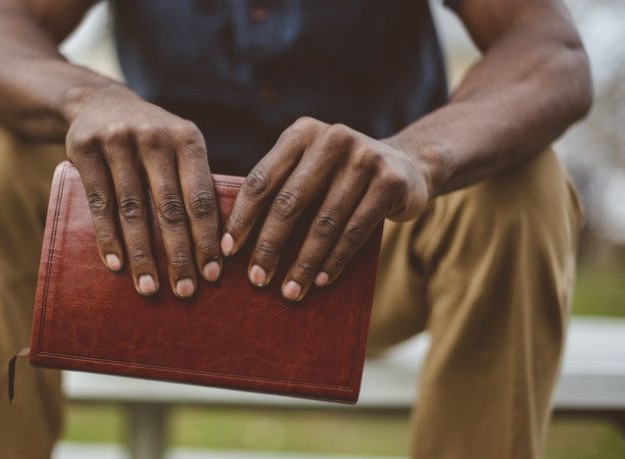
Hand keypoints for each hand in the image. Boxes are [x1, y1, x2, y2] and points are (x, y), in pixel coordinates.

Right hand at [65, 86, 220, 297]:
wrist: (98, 101)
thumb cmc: (150, 140)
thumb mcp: (178, 146)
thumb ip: (194, 182)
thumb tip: (222, 246)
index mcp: (187, 138)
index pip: (201, 197)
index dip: (208, 239)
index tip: (213, 275)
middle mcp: (155, 135)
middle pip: (170, 207)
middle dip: (180, 255)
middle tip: (185, 292)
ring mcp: (118, 139)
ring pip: (133, 209)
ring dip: (142, 255)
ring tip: (149, 288)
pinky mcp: (85, 146)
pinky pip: (99, 201)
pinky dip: (108, 237)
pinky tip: (116, 264)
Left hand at [220, 117, 431, 300]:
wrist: (406, 166)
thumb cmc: (340, 178)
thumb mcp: (309, 169)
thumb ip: (279, 189)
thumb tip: (232, 242)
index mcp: (301, 134)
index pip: (262, 179)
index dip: (242, 218)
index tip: (228, 250)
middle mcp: (331, 139)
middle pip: (290, 202)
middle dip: (269, 246)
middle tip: (256, 279)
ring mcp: (364, 157)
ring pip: (324, 222)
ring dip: (304, 263)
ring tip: (289, 291)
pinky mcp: (390, 181)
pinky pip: (355, 230)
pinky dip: (335, 259)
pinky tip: (321, 280)